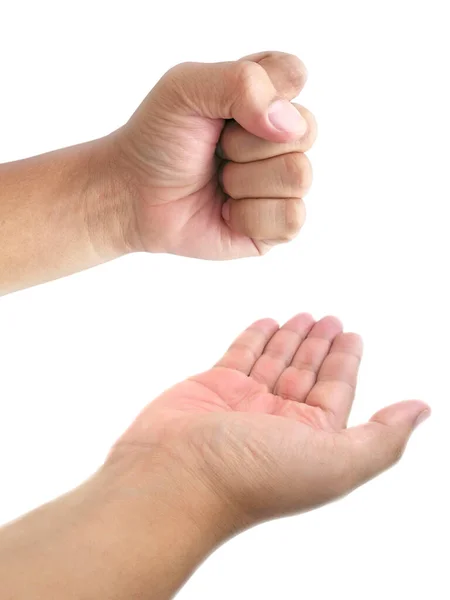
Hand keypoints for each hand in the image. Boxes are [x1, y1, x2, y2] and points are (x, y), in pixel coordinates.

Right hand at [109, 313, 429, 526]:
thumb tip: (421, 411)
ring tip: (304, 315)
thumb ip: (382, 436)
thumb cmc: (252, 476)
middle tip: (330, 318)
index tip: (352, 334)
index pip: (336, 390)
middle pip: (306, 373)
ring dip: (291, 338)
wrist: (174, 477)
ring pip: (274, 362)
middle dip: (320, 346)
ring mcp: (243, 403)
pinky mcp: (212, 387)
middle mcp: (278, 421)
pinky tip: (267, 322)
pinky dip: (255, 339)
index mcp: (310, 439)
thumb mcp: (336, 462)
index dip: (346, 361)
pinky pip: (240, 356)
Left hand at [111, 51, 316, 258]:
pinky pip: (291, 218)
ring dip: (244, 181)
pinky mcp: (277, 225)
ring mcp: (282, 184)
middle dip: (246, 144)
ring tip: (219, 182)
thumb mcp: (185, 87)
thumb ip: (242, 82)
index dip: (258, 96)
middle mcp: (281, 138)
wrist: (133, 196)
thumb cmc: (158, 140)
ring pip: (298, 176)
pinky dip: (249, 216)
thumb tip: (290, 125)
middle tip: (215, 151)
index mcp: (265, 96)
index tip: (220, 111)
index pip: (294, 77)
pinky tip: (227, 211)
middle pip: (305, 131)